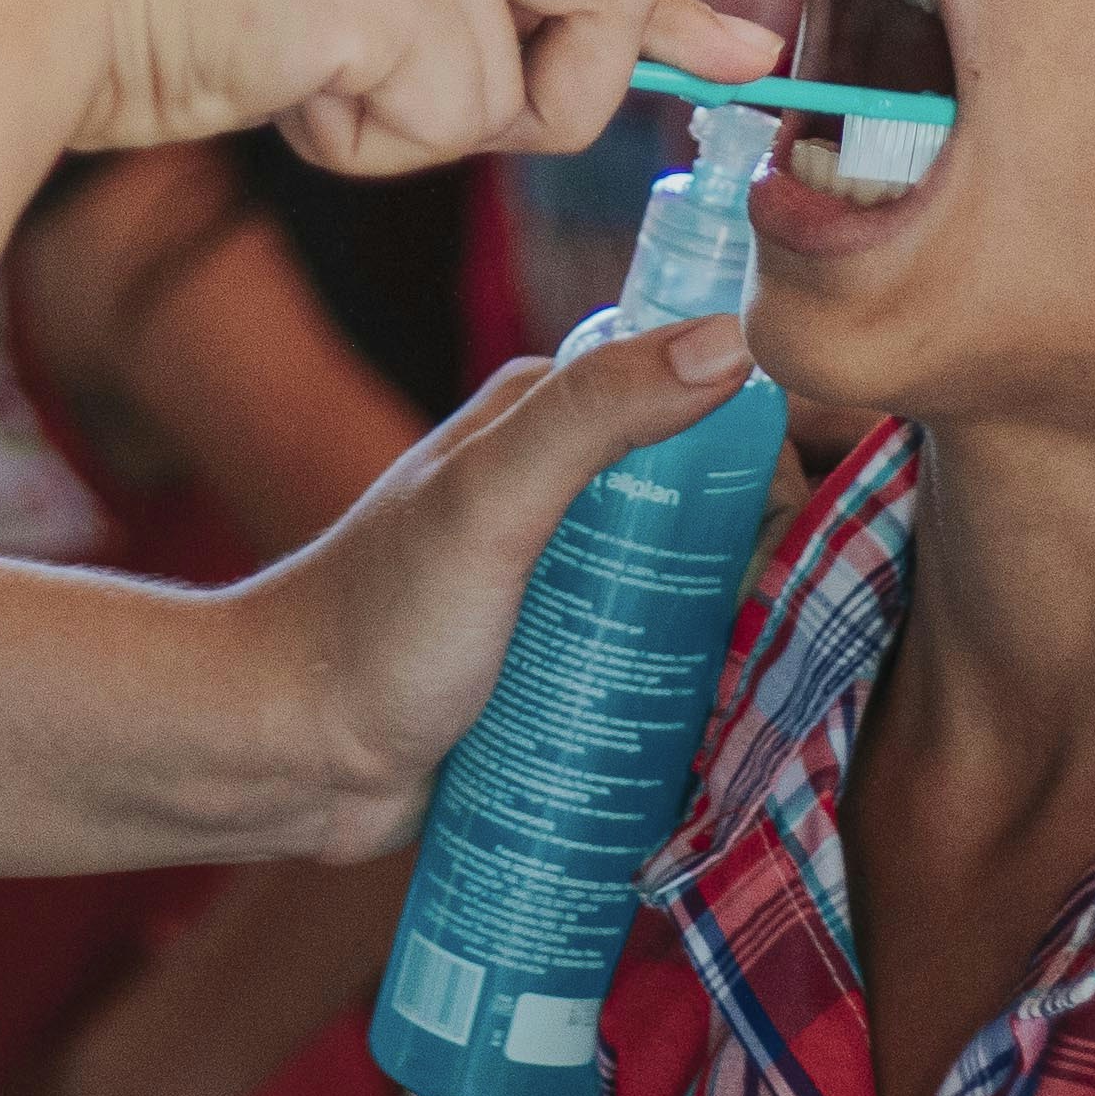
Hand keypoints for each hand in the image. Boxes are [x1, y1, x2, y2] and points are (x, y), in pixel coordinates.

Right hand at [0, 0, 773, 176]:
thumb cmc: (106, 1)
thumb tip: (501, 83)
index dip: (667, 5)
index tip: (744, 57)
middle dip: (558, 87)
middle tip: (407, 105)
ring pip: (503, 83)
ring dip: (401, 126)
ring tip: (274, 68)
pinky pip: (447, 115)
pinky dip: (360, 138)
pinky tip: (265, 77)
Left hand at [239, 317, 761, 853]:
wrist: (288, 755)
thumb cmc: (377, 621)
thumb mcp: (491, 501)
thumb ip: (595, 414)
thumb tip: (728, 340)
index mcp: (542, 421)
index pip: (692, 397)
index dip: (765, 443)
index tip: (807, 518)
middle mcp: (556, 492)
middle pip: (705, 506)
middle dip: (764, 554)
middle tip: (792, 623)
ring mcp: (558, 585)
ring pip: (687, 592)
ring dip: (737, 631)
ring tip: (777, 687)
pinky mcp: (557, 669)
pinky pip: (651, 667)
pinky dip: (694, 690)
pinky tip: (732, 732)